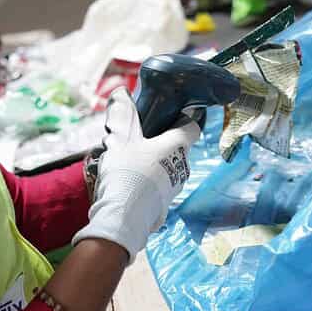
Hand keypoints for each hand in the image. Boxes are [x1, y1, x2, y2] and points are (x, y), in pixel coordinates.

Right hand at [73, 88, 200, 262]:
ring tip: (131, 163)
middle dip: (163, 143)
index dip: (184, 119)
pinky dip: (149, 183)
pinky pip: (160, 188)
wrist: (125, 217)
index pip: (192, 126)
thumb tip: (120, 93)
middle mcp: (183, 166)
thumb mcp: (119, 140)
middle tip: (141, 140)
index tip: (170, 115)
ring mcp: (176, 188)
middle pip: (179, 148)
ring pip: (169, 169)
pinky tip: (130, 184)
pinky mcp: (165, 205)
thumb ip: (121, 118)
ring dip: (156, 165)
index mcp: (177, 145)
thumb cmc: (127, 172)